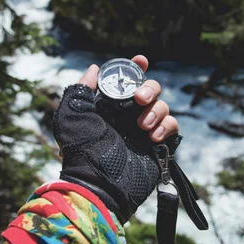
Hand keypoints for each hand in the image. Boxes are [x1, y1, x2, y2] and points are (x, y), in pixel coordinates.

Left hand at [53, 55, 179, 222]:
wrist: (97, 183)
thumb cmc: (80, 150)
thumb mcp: (71, 115)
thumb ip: (80, 89)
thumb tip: (95, 68)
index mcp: (110, 106)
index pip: (126, 81)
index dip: (135, 68)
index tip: (141, 61)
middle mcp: (128, 115)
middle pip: (151, 89)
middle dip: (150, 89)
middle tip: (140, 99)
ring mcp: (144, 131)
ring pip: (163, 107)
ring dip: (156, 111)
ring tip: (142, 127)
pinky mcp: (158, 146)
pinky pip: (172, 127)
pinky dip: (166, 127)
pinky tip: (152, 138)